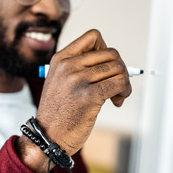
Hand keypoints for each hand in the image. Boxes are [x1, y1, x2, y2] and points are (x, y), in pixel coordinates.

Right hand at [35, 29, 131, 155]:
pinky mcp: (90, 96)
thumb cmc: (57, 111)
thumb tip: (113, 62)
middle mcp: (68, 66)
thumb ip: (78, 67)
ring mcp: (78, 80)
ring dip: (124, 82)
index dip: (105, 49)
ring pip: (118, 68)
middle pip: (111, 53)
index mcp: (60, 59)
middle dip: (120, 68)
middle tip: (116, 84)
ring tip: (117, 95)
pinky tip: (116, 101)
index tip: (105, 66)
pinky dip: (124, 91)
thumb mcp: (59, 81)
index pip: (93, 36)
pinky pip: (120, 83)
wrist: (47, 136)